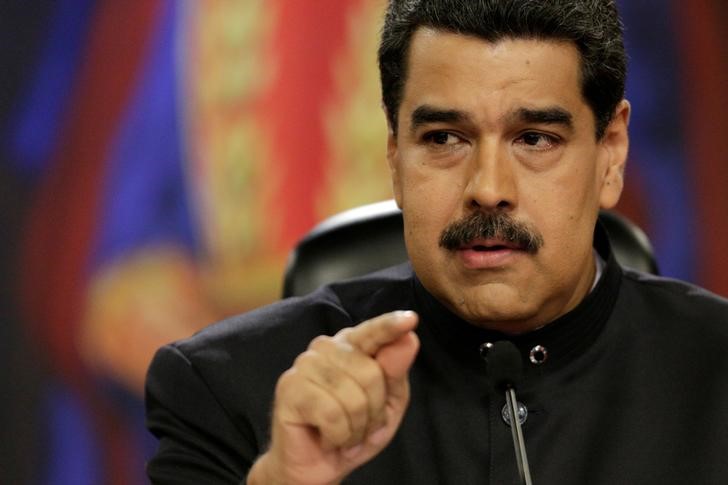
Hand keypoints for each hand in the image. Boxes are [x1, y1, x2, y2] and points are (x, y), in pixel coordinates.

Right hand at [248, 311, 419, 484]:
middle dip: (374, 411)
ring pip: (353, 396)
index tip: (411, 319)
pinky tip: (328, 437)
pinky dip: (339, 436)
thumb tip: (409, 339)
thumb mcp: (387, 405)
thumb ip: (396, 372)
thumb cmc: (352, 430)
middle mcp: (326, 347)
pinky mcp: (289, 389)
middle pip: (371, 373)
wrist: (318, 466)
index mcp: (351, 345)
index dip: (391, 325)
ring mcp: (304, 365)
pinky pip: (332, 414)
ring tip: (345, 433)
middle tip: (361, 426)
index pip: (374, 331)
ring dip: (356, 427)